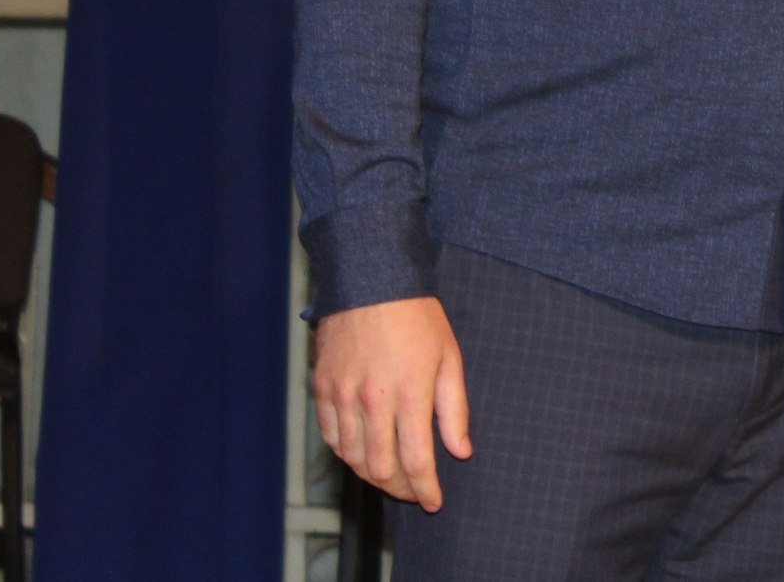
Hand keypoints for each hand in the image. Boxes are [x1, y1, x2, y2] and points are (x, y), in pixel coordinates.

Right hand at [312, 296, 472, 510]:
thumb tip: (460, 451)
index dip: (425, 489)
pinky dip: (348, 453)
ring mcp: (342, 396)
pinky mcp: (323, 389)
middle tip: (414, 491)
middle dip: (400, 489)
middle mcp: (372, 402)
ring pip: (353, 458)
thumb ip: (454, 410)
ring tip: (392, 477)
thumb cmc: (418, 318)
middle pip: (381, 469)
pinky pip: (332, 437)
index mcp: (409, 395)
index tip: (433, 502)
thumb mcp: (449, 358)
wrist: (371, 281)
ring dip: (373, 476)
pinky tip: (364, 453)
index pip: (416, 461)